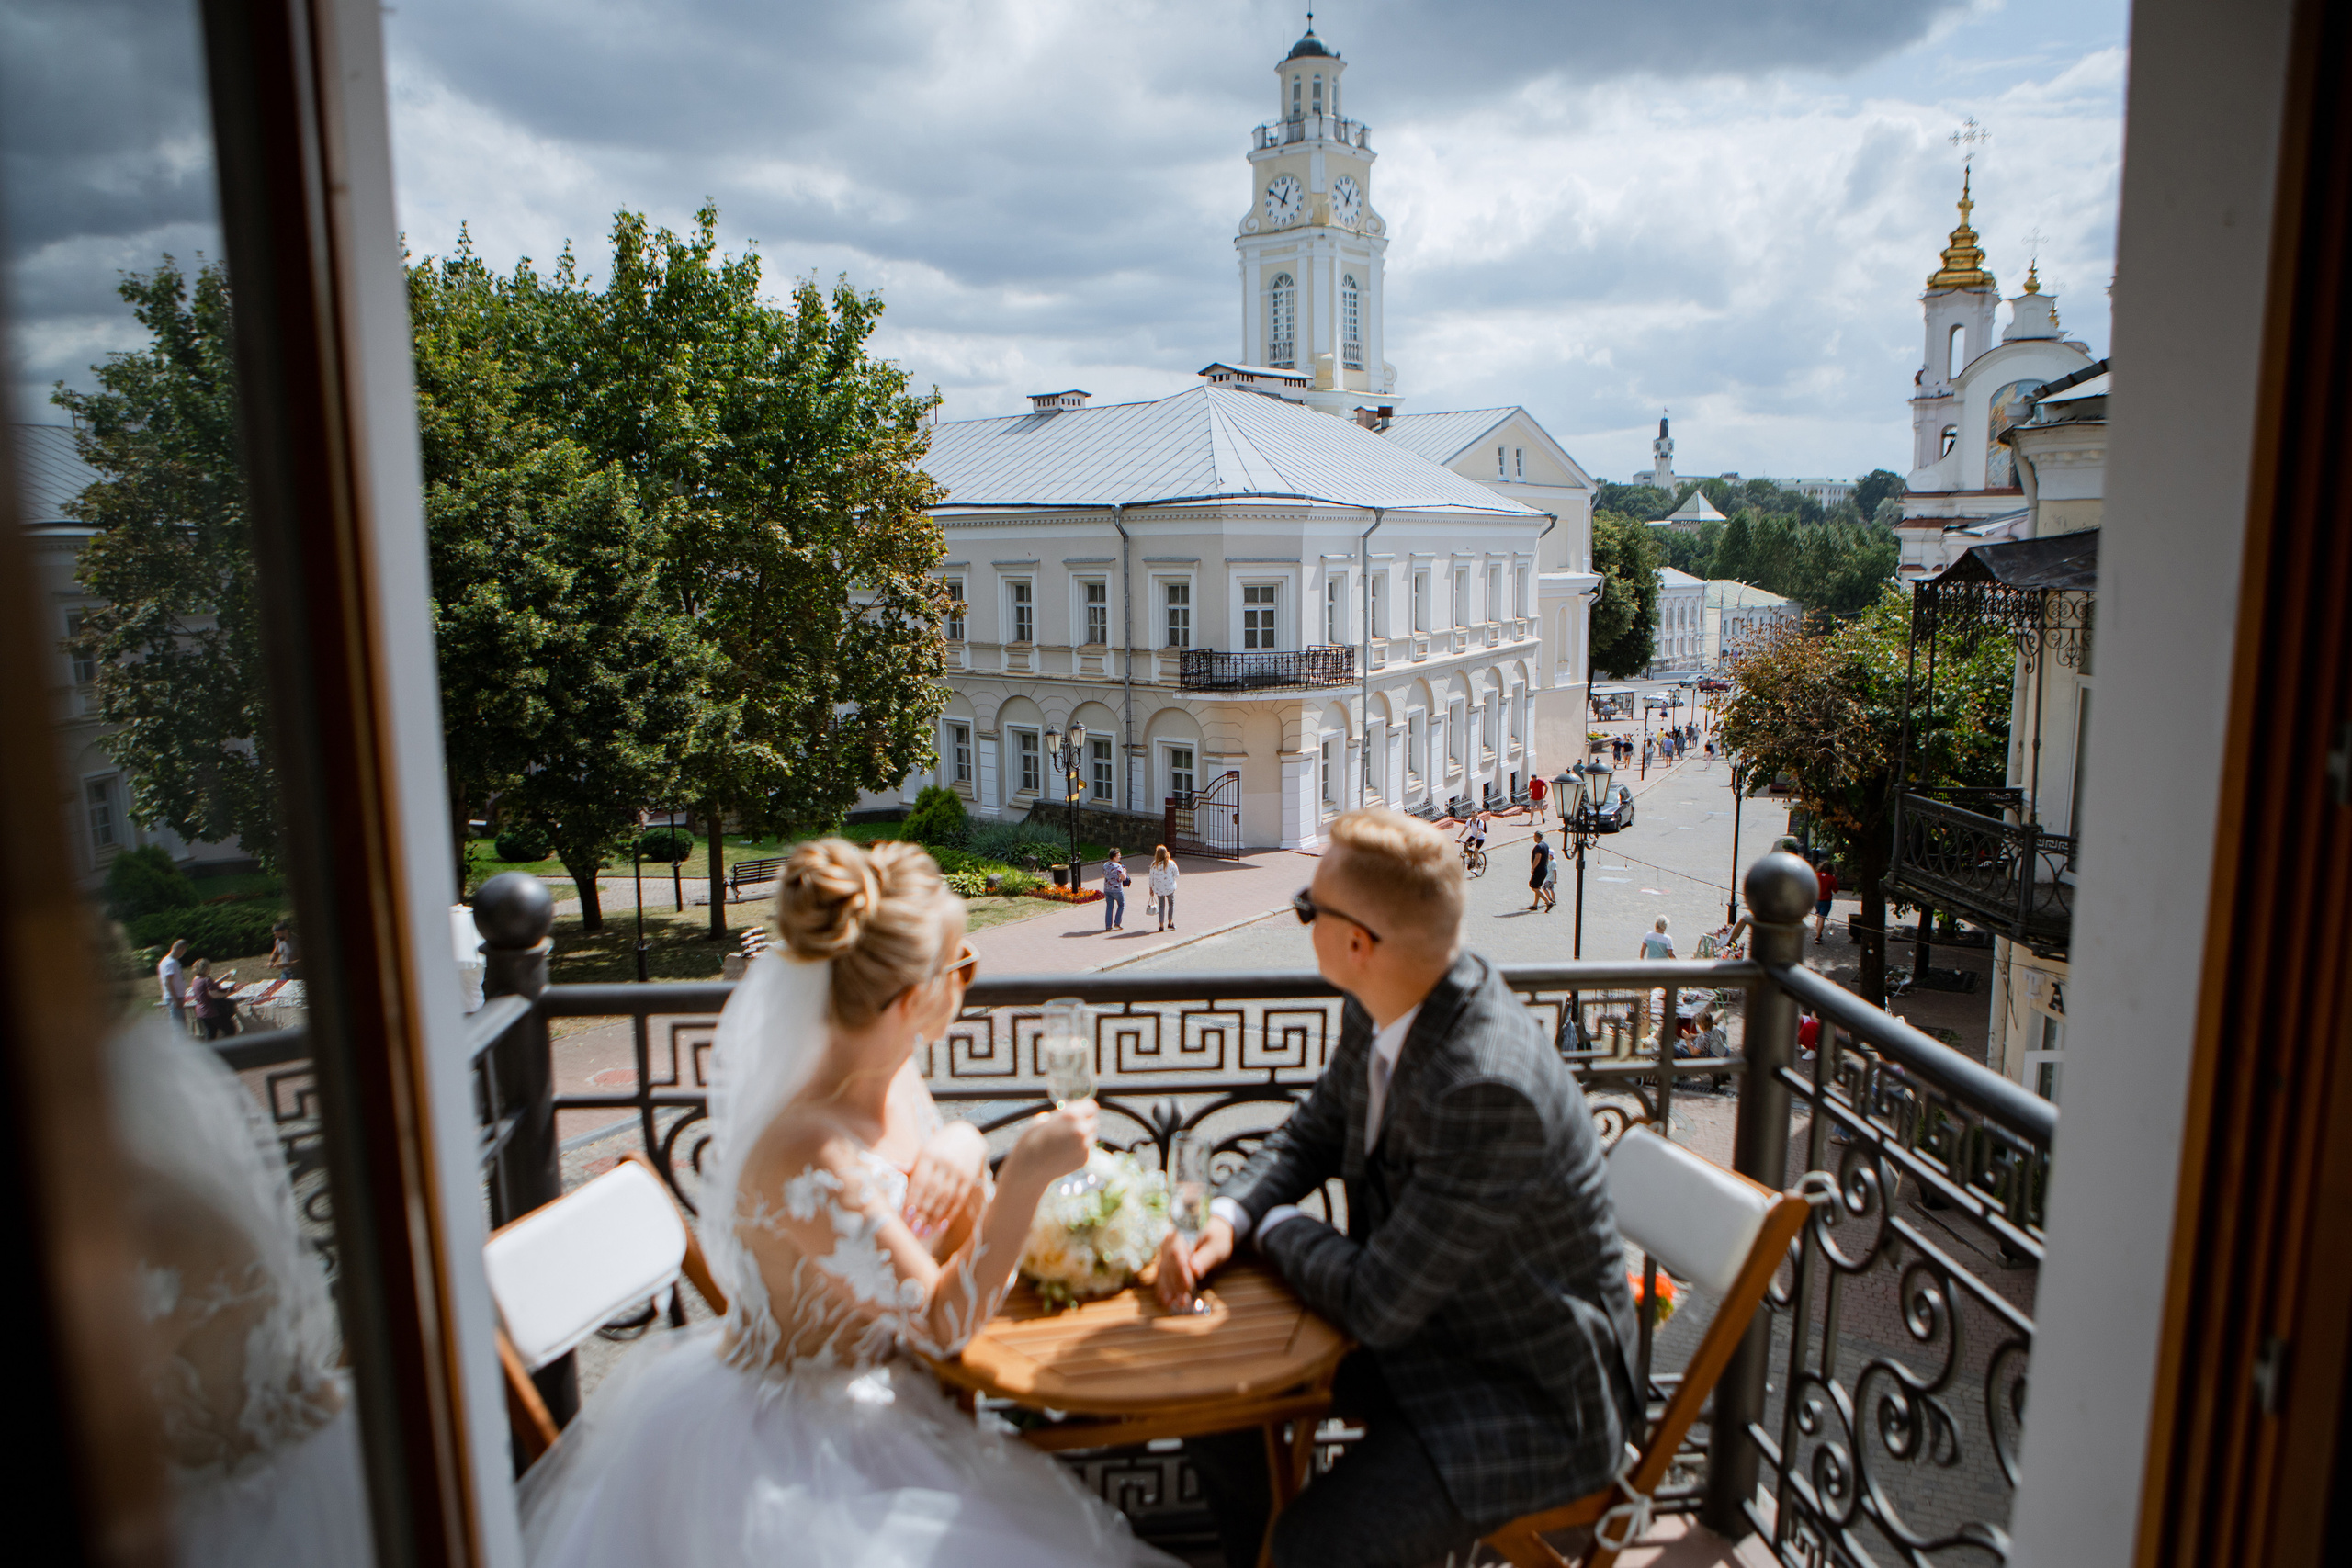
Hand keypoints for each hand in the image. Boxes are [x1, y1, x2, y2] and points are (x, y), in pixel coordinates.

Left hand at [902, 1121, 986, 1239]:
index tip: (905, 1217)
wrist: (967, 1135)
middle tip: (913, 1231)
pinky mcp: (969, 1178)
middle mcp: (944, 1163)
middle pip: (932, 1193)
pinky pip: (959, 1200)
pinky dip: (950, 1215)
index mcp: (928, 1155)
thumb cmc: (938, 1148)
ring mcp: (958, 1171)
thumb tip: (892, 1167)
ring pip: (945, 1199)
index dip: (913, 1200)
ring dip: (934, 1218)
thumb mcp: (923, 1152)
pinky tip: (941, 1227)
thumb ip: (910, 1165)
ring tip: (925, 1233)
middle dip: (922, 1214)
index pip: (919, 1182)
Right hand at [1001, 1100, 1096, 1189]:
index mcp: (1071, 1115)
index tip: (1079, 1113)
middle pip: (1093, 1121)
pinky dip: (1079, 1149)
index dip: (1085, 1109)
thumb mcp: (1041, 1120)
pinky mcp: (1084, 1159)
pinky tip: (1064, 1153)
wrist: (1029, 1170)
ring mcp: (1084, 1146)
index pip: (1092, 1107)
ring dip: (1083, 1136)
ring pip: (1091, 1136)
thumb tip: (1067, 1112)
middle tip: (1070, 1128)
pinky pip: (1086, 1149)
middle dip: (1084, 1123)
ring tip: (1064, 1142)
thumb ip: (1059, 1115)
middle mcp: (1081, 1130)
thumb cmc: (1030, 1142)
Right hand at [1154, 1215, 1233, 1309]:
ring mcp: (1166, 1249)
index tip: (1188, 1285)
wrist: (1212, 1231)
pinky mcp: (1165, 1259)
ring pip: (1163, 1270)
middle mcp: (1170, 1239)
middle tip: (1182, 1302)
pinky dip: (1164, 1287)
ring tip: (1171, 1304)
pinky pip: (1162, 1274)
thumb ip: (1206, 1257)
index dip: (1181, 1270)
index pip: (1178, 1252)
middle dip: (1175, 1283)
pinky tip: (1166, 1300)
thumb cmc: (1216, 1238)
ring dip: (1167, 1288)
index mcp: (1183, 1230)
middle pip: (1169, 1263)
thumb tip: (1195, 1271)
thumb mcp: (1217, 1246)